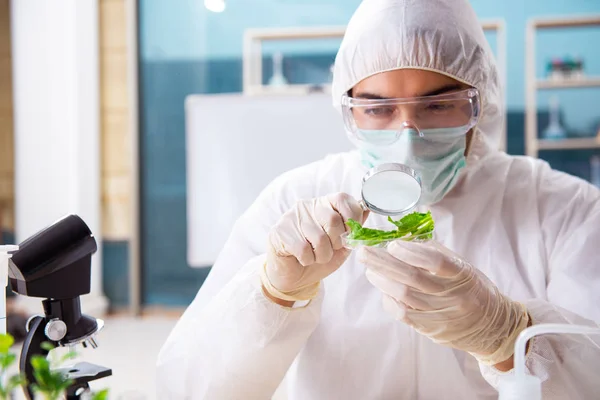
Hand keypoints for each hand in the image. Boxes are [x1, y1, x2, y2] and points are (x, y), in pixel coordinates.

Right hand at [262, 193, 367, 303]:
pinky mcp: (279, 232)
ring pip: (319, 238)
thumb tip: (367, 209)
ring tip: (315, 257)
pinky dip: (307, 259)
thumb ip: (353, 230)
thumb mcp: (342, 245)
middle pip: (333, 220)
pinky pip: (303, 248)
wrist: (293, 277)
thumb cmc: (318, 258)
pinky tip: (302, 258)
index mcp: (325, 204)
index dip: (352, 219)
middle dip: (336, 243)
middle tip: (329, 250)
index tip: (348, 235)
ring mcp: (291, 217)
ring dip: (322, 255)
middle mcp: (308, 206)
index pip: (343, 199)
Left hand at [358, 239, 528, 364]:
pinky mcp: (432, 330)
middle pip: (412, 278)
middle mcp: (453, 296)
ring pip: (404, 296)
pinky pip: (404, 314)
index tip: (393, 244)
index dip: (411, 252)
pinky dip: (389, 300)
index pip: (436, 262)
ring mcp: (442, 315)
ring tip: (370, 270)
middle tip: (364, 252)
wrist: (491, 327)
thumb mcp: (463, 267)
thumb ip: (435, 253)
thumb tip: (403, 240)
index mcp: (463, 275)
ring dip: (382, 281)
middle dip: (384, 263)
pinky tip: (383, 290)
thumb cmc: (472, 289)